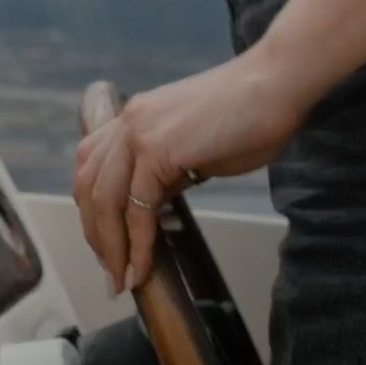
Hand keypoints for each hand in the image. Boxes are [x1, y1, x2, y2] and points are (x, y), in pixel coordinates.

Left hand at [73, 49, 310, 292]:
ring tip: (122, 279)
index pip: (94, 169)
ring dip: (110, 247)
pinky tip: (141, 269)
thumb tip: (154, 206)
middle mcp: (129, 121)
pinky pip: (137, 210)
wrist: (278, 85)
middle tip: (111, 273)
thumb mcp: (198, 150)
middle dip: (96, 235)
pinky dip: (136, 246)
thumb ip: (170, 173)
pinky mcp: (157, 149)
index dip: (93, 212)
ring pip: (104, 202)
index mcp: (135, 117)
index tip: (108, 247)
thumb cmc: (252, 116)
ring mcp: (139, 132)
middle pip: (88, 187)